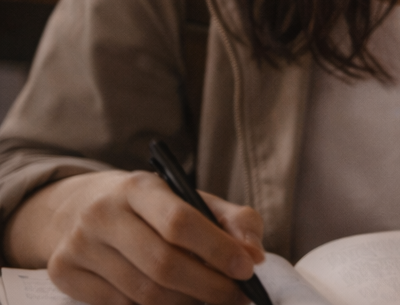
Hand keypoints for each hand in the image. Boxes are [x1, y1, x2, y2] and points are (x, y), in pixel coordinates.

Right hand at [2, 170, 264, 304]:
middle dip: (208, 287)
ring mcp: (78, 245)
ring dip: (186, 303)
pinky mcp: (63, 273)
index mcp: (139, 188)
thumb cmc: (153, 208)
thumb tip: (254, 256)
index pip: (180, 222)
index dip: (217, 250)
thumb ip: (233, 221)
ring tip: (213, 302)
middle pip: (163, 264)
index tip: (247, 269)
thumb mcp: (192, 200)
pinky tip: (177, 302)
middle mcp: (102, 214)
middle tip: (238, 298)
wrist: (82, 208)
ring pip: (142, 292)